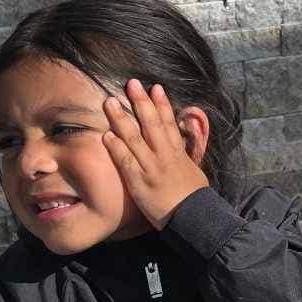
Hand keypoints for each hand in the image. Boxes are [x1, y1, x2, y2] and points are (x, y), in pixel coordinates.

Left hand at [103, 79, 208, 228]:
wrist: (193, 218)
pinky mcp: (139, 182)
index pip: (170, 123)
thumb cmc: (194, 197)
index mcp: (178, 153)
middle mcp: (164, 156)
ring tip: (110, 102)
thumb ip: (187, 153)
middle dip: (141, 102)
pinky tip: (106, 135)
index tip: (155, 87)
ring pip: (134, 138)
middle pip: (151, 124)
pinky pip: (126, 162)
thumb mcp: (195, 170)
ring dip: (121, 119)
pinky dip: (116, 148)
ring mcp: (151, 167)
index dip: (162, 104)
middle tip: (132, 83)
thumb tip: (188, 136)